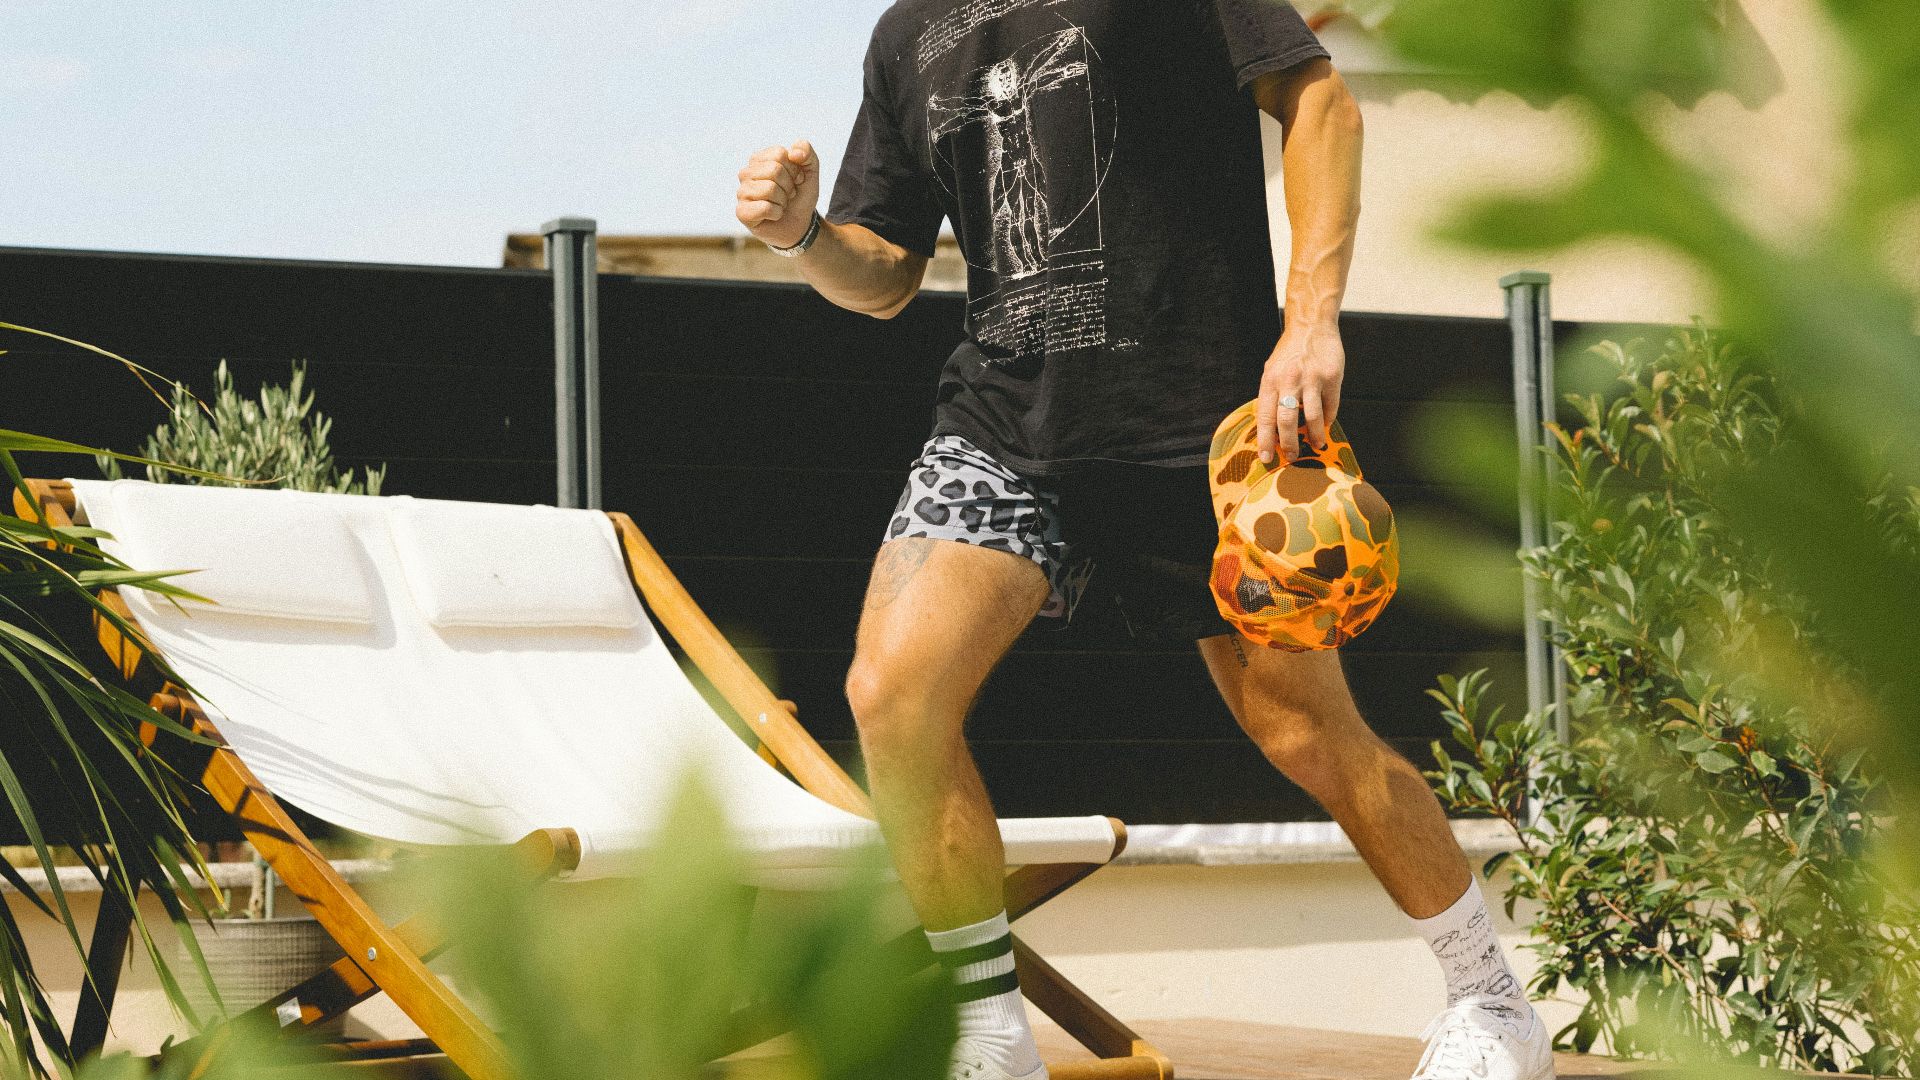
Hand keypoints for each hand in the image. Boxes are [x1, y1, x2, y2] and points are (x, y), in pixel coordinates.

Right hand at [735, 141, 820, 248]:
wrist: (799, 224)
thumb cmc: (799, 195)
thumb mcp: (810, 171)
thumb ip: (806, 151)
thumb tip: (794, 153)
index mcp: (759, 159)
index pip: (780, 154)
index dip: (794, 170)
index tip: (795, 180)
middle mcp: (746, 173)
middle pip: (774, 170)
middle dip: (789, 186)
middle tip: (787, 195)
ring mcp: (741, 192)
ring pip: (770, 189)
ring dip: (783, 201)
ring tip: (780, 204)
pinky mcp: (741, 212)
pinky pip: (764, 208)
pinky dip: (776, 213)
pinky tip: (773, 215)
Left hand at [1257, 323, 1345, 463]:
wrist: (1311, 326)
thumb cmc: (1289, 354)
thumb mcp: (1272, 372)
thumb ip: (1272, 396)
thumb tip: (1272, 429)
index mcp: (1270, 381)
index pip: (1265, 417)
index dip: (1266, 441)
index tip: (1267, 458)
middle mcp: (1289, 380)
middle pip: (1287, 420)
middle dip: (1290, 443)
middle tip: (1292, 456)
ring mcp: (1312, 379)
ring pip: (1313, 417)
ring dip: (1315, 435)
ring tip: (1316, 444)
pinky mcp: (1332, 377)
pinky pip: (1331, 406)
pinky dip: (1328, 419)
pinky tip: (1326, 424)